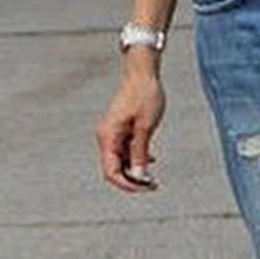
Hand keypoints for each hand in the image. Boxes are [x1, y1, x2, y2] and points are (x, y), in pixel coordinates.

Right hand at [95, 53, 165, 192]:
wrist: (142, 72)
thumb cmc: (145, 95)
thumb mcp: (146, 126)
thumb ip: (140, 152)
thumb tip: (139, 176)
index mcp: (108, 137)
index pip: (112, 172)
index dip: (128, 184)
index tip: (147, 187)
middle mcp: (106, 137)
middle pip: (114, 169)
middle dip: (132, 179)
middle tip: (153, 184)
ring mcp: (112, 132)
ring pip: (120, 160)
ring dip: (135, 169)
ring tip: (153, 176)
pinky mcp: (119, 128)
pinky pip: (124, 149)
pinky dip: (136, 156)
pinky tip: (151, 159)